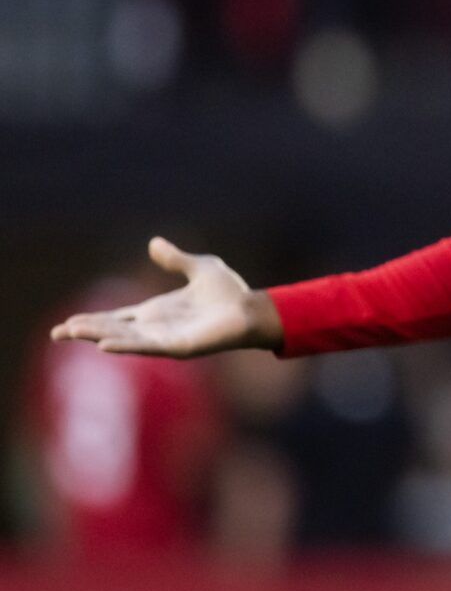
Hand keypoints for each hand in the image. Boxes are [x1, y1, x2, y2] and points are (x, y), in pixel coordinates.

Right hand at [49, 237, 281, 356]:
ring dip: (98, 336)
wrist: (253, 309)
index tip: (66, 324)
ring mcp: (166, 339)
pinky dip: (126, 346)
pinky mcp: (179, 347)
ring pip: (124, 339)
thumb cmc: (230, 292)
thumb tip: (153, 243)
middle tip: (56, 333)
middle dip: (85, 331)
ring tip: (71, 333)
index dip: (92, 320)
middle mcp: (157, 327)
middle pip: (112, 330)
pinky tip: (105, 345)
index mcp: (157, 311)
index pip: (116, 318)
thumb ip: (175, 259)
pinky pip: (148, 348)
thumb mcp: (199, 267)